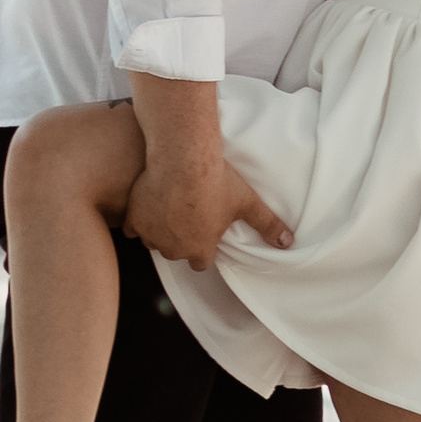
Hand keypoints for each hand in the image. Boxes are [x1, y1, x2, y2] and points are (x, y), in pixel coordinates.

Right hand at [123, 149, 293, 272]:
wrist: (182, 159)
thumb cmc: (216, 182)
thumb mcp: (247, 203)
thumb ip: (267, 225)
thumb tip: (288, 242)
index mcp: (199, 250)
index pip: (201, 262)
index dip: (205, 246)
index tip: (207, 230)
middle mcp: (173, 249)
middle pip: (177, 251)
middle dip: (182, 238)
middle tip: (189, 213)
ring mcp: (151, 234)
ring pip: (154, 240)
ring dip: (160, 229)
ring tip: (170, 206)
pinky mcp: (133, 218)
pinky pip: (132, 228)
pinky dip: (138, 220)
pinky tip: (147, 205)